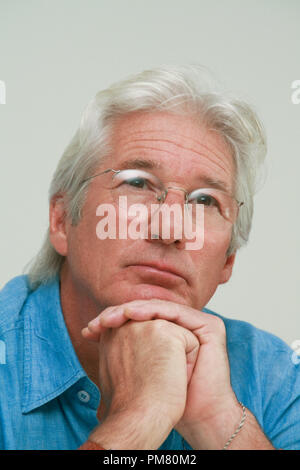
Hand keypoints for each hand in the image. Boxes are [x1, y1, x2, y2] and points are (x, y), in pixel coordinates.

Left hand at [83, 299, 239, 448]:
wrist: (196, 415)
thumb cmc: (168, 398)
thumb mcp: (137, 365)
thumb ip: (121, 344)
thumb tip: (89, 332)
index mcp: (170, 331)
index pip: (139, 318)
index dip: (114, 320)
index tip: (89, 330)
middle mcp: (183, 325)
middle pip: (147, 311)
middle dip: (118, 314)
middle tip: (97, 322)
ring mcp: (197, 324)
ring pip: (159, 308)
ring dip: (131, 310)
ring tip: (110, 317)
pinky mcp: (209, 326)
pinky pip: (176, 312)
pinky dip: (152, 310)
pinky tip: (131, 314)